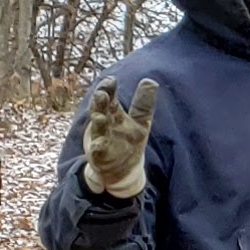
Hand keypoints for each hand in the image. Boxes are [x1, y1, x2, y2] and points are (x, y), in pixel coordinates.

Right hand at [80, 77, 159, 198]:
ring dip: (98, 122)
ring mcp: (100, 138)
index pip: (109, 97)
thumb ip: (143, 103)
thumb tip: (151, 81)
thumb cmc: (127, 139)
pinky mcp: (100, 155)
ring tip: (100, 116)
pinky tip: (98, 144)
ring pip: (97, 128)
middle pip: (100, 109)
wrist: (121, 169)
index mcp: (113, 112)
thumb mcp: (140, 121)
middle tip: (102, 93)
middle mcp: (105, 123)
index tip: (111, 80)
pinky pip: (98, 150)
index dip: (108, 88)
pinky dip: (97, 147)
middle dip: (99, 102)